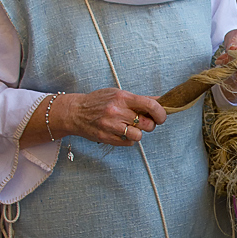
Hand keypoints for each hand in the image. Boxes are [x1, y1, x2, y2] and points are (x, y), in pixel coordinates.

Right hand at [51, 88, 165, 146]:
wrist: (74, 112)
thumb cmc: (98, 101)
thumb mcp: (118, 94)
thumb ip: (140, 99)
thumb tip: (161, 101)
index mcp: (122, 97)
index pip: (150, 105)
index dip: (161, 113)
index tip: (161, 117)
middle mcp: (117, 111)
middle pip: (147, 124)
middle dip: (149, 124)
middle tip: (143, 122)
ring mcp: (111, 126)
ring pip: (139, 135)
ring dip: (138, 133)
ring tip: (129, 127)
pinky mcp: (107, 138)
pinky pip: (129, 143)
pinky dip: (128, 139)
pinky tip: (120, 132)